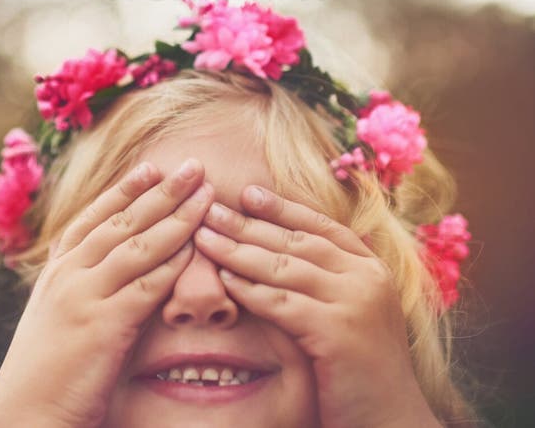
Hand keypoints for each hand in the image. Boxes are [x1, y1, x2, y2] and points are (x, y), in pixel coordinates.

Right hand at [0, 158, 212, 427]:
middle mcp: (69, 274)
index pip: (95, 216)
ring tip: (206, 194)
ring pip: (139, 245)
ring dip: (178, 216)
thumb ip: (81, 283)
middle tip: (193, 166)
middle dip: (163, 190)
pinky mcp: (104, 326)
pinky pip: (147, 285)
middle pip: (124, 221)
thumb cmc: (44, 373)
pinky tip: (196, 247)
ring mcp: (85, 296)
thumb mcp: (55, 315)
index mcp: (57, 270)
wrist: (23, 418)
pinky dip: (174, 264)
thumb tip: (114, 261)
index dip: (127, 189)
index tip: (153, 166)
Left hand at [194, 186, 440, 427]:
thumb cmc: (364, 372)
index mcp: (371, 267)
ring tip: (206, 238)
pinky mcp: (338, 332)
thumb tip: (279, 249)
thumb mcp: (354, 313)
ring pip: (285, 267)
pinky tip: (225, 280)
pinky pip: (283, 303)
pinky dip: (250, 290)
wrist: (392, 422)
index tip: (248, 192)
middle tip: (211, 208)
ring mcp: (355, 301)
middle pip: (297, 240)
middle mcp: (366, 276)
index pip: (320, 224)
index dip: (282, 207)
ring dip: (239, 250)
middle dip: (249, 223)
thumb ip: (328, 281)